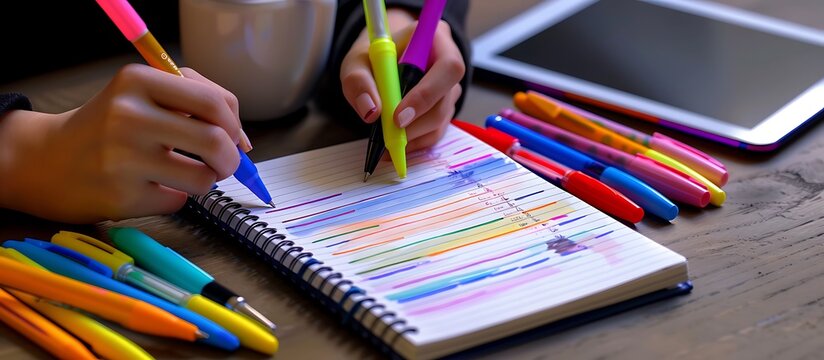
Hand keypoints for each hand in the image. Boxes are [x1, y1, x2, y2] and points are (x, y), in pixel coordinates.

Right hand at [0, 64, 245, 222]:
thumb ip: (198, 100)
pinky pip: (177, 202)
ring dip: (205, 180)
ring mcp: (123, 159)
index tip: (231, 135)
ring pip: (203, 178)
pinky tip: (149, 187)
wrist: (48, 161)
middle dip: (231, 158)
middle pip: (216, 141)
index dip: (234, 123)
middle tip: (224, 163)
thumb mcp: (145, 92)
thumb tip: (244, 143)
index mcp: (138, 81)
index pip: (214, 102)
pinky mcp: (122, 197)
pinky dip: (174, 197)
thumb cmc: (112, 124)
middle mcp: (128, 116)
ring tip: (185, 174)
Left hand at [340, 8, 464, 152]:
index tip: (398, 117)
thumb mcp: (357, 62)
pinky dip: (416, 142)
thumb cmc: (373, 59)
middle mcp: (449, 64)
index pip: (447, 67)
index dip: (426, 94)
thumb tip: (371, 111)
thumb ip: (358, 81)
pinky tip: (395, 144)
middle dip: (417, 122)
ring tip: (386, 141)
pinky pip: (436, 131)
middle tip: (389, 136)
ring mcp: (449, 89)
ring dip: (414, 135)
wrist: (381, 65)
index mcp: (435, 39)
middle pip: (446, 98)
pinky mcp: (444, 109)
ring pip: (441, 118)